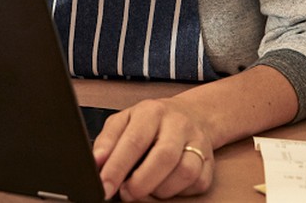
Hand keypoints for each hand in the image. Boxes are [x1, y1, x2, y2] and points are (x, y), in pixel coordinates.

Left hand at [92, 97, 215, 199]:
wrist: (190, 115)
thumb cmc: (150, 122)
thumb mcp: (123, 121)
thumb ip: (107, 141)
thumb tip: (96, 163)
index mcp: (152, 112)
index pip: (134, 141)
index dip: (117, 167)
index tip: (104, 186)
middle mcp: (178, 124)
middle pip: (164, 157)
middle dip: (140, 183)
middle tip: (126, 193)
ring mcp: (197, 142)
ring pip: (185, 172)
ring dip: (161, 189)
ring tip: (146, 188)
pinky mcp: (209, 162)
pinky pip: (198, 183)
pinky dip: (179, 192)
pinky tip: (166, 184)